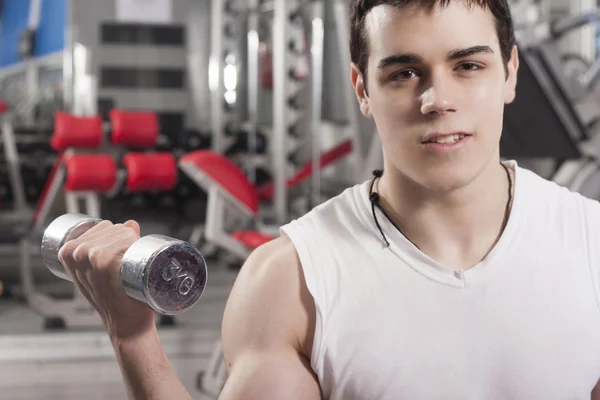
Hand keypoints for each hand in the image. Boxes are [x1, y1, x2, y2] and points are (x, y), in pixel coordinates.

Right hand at [58, 219, 155, 338]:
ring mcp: (90, 254)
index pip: (100, 227)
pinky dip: (134, 243)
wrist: (124, 321)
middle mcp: (76, 251)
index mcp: (68, 252)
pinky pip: (127, 236)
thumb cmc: (113, 298)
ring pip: (121, 231)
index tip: (115, 257)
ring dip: (131, 243)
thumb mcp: (100, 272)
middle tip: (123, 265)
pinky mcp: (105, 260)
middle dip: (123, 239)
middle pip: (111, 226)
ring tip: (126, 266)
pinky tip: (131, 262)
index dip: (113, 238)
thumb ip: (110, 246)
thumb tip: (131, 223)